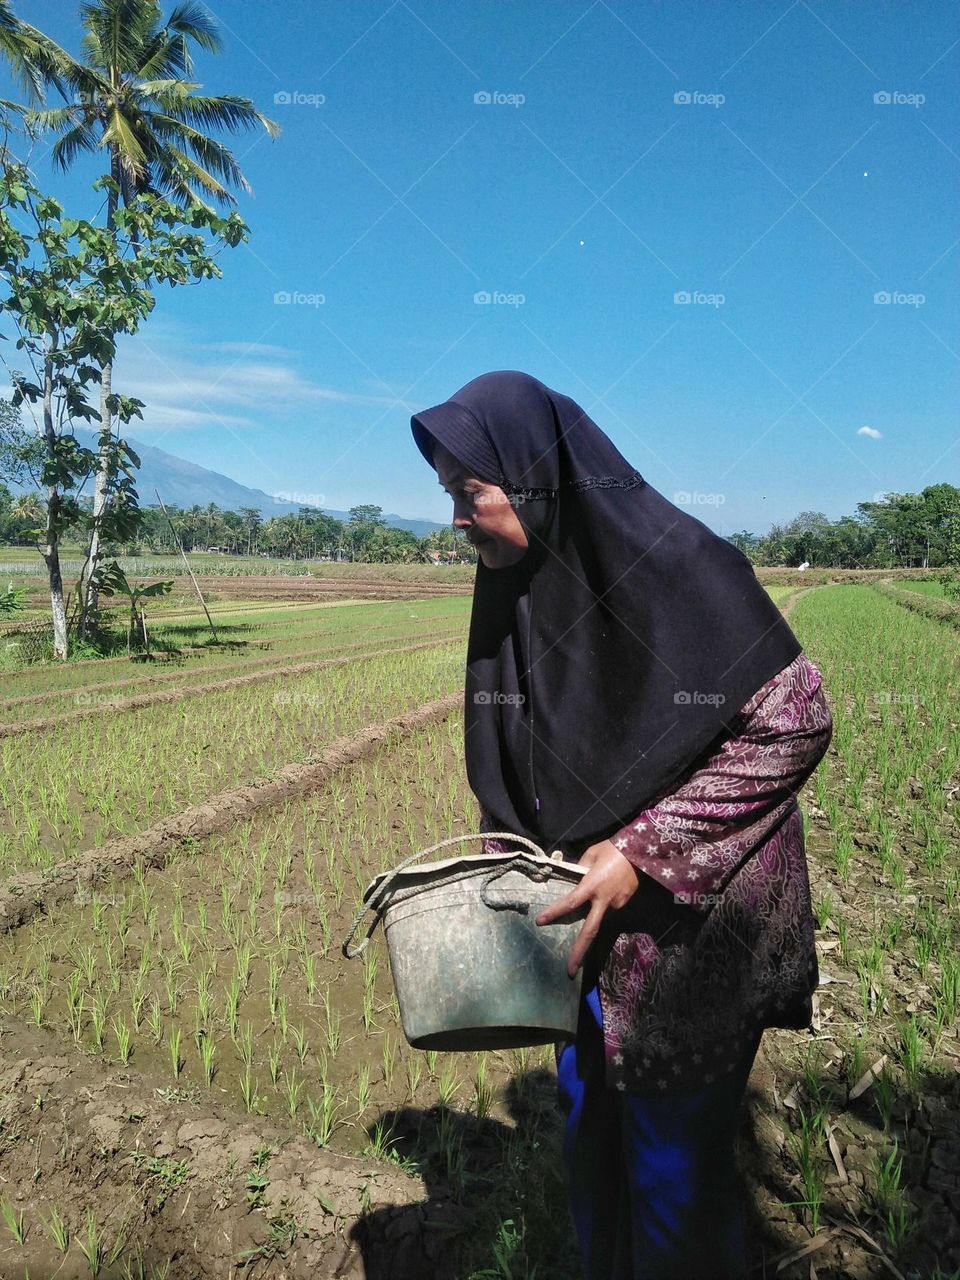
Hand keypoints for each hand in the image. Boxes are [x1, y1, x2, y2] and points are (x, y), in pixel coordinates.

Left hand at [535, 838, 639, 976]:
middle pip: (590, 931)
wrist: (643, 852)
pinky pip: (609, 907)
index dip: (554, 912)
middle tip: (570, 971)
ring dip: (593, 915)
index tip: (539, 921)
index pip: (570, 902)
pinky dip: (604, 902)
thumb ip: (580, 868)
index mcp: (592, 885)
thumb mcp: (592, 853)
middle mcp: (604, 900)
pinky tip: (609, 886)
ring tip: (598, 899)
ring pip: (599, 916)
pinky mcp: (625, 903)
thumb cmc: (615, 849)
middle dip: (579, 952)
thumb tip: (574, 877)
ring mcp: (616, 904)